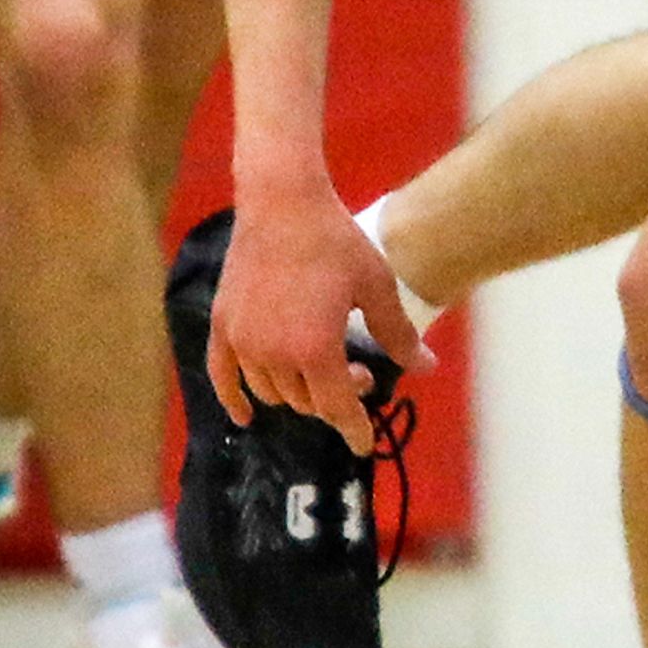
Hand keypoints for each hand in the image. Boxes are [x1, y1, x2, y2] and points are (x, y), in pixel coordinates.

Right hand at [208, 184, 437, 438]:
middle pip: (306, 401)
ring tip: (324, 367)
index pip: (337, 408)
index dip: (353, 429)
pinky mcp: (223, 325)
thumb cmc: (335, 242)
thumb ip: (398, 334)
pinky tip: (244, 417)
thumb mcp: (376, 287)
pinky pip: (223, 376)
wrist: (282, 203)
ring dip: (299, 392)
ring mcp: (242, 341)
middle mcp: (273, 354)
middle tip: (359, 372)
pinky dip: (234, 399)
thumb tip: (424, 368)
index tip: (364, 444)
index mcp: (314, 350)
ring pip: (272, 392)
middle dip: (336, 397)